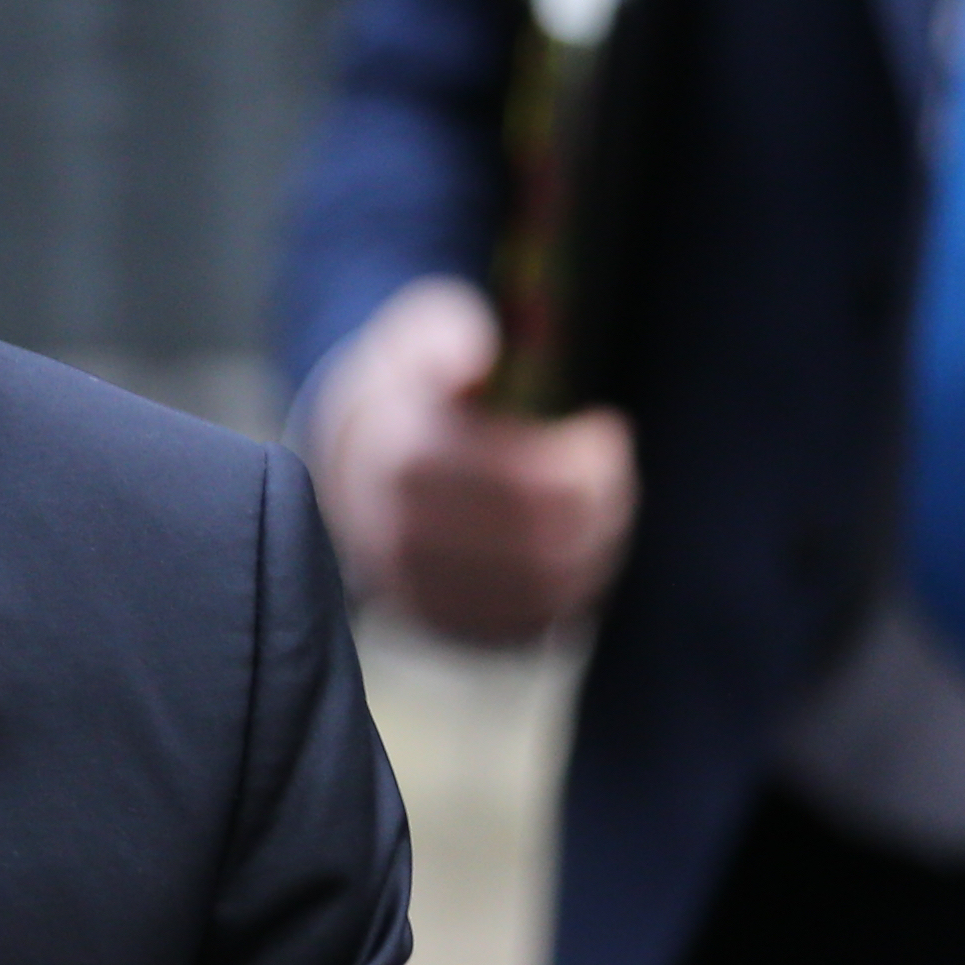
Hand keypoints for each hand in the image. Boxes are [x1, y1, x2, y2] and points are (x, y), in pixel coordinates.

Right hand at [305, 277, 637, 646]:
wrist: (349, 468)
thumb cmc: (404, 393)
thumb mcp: (412, 340)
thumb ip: (444, 335)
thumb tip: (478, 355)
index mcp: (396, 456)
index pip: (512, 480)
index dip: (578, 460)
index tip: (606, 427)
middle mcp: (397, 533)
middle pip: (532, 541)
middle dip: (597, 503)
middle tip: (615, 467)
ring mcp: (415, 588)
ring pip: (535, 591)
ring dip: (594, 547)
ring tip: (607, 505)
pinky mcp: (439, 625)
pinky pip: (521, 630)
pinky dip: (569, 592)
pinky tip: (582, 547)